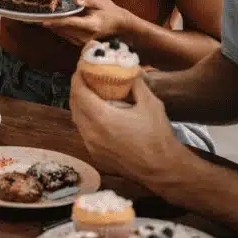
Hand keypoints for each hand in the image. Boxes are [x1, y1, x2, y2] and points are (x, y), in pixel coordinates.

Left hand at [39, 0, 128, 46]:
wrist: (121, 25)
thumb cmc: (111, 11)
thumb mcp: (101, 2)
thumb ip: (87, 0)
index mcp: (90, 25)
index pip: (70, 23)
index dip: (56, 22)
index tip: (43, 21)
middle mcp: (86, 36)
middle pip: (64, 30)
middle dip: (51, 24)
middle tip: (37, 17)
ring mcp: (84, 42)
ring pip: (65, 34)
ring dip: (54, 28)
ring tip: (42, 20)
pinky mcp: (83, 43)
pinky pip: (68, 36)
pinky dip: (61, 30)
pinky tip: (54, 24)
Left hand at [69, 70, 184, 183]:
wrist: (162, 170)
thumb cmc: (158, 136)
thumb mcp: (150, 103)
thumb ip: (136, 84)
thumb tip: (128, 69)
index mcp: (102, 118)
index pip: (79, 91)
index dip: (78, 77)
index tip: (82, 67)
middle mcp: (91, 132)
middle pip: (74, 104)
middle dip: (78, 88)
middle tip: (86, 78)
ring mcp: (91, 146)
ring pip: (78, 119)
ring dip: (81, 104)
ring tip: (91, 94)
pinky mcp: (95, 155)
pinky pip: (84, 132)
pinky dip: (86, 120)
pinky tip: (97, 115)